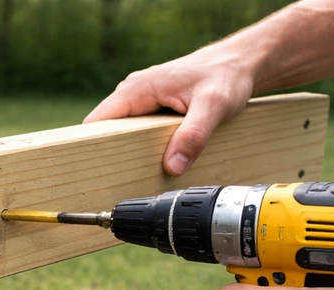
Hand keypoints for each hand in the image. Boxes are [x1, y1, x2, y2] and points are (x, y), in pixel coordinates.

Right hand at [84, 47, 254, 175]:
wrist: (241, 63)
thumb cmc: (226, 75)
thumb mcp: (213, 106)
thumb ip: (193, 136)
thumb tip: (173, 167)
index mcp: (137, 89)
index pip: (96, 123)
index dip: (91, 148)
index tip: (96, 172)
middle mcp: (134, 93)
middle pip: (107, 132)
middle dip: (111, 155)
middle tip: (121, 182)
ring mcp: (142, 101)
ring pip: (123, 133)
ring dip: (129, 154)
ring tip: (138, 176)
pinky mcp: (153, 109)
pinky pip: (138, 132)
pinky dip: (144, 148)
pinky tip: (156, 162)